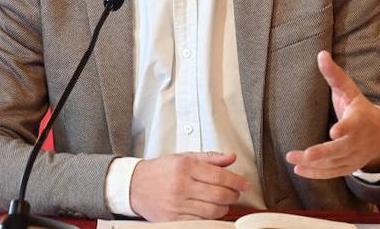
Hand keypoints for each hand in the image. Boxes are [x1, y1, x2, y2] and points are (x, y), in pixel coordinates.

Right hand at [127, 151, 248, 220]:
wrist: (135, 186)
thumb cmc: (160, 170)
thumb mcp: (183, 157)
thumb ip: (209, 158)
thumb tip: (231, 157)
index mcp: (184, 166)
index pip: (219, 175)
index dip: (236, 180)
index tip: (244, 183)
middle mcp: (181, 185)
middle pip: (219, 194)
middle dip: (233, 194)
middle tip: (235, 192)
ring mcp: (178, 204)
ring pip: (213, 210)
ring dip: (224, 207)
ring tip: (223, 201)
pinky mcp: (175, 219)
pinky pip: (202, 221)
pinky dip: (211, 217)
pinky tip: (211, 210)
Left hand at [285, 51, 379, 178]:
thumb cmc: (359, 109)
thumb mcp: (350, 91)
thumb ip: (334, 75)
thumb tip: (321, 54)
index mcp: (360, 120)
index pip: (352, 126)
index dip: (344, 129)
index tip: (333, 131)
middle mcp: (358, 142)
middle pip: (341, 149)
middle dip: (323, 153)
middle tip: (306, 155)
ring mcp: (354, 157)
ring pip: (335, 163)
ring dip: (314, 164)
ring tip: (293, 160)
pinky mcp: (349, 167)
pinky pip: (333, 173)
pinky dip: (317, 174)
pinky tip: (299, 170)